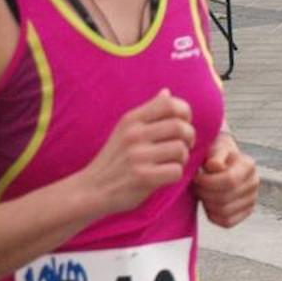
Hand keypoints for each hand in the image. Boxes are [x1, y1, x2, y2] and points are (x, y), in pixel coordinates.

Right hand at [80, 89, 193, 214]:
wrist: (92, 188)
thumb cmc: (114, 159)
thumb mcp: (125, 129)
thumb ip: (148, 111)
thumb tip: (167, 92)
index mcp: (132, 119)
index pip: (170, 104)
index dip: (185, 113)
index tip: (183, 124)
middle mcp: (134, 134)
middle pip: (180, 127)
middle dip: (189, 137)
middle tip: (184, 146)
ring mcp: (138, 156)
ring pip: (181, 150)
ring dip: (183, 158)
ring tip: (172, 162)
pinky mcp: (143, 177)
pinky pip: (176, 171)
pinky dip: (175, 175)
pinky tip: (165, 176)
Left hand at [194, 132, 258, 227]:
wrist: (222, 161)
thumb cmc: (216, 153)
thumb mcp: (215, 146)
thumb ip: (215, 154)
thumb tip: (214, 166)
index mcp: (248, 165)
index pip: (229, 180)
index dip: (208, 182)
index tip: (195, 177)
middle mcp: (254, 182)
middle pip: (225, 198)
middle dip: (204, 192)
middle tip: (195, 185)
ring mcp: (252, 199)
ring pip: (224, 211)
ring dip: (207, 203)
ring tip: (202, 192)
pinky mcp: (246, 212)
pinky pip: (227, 222)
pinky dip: (213, 215)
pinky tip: (208, 202)